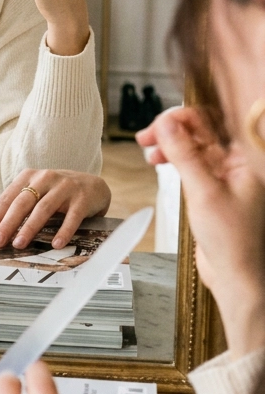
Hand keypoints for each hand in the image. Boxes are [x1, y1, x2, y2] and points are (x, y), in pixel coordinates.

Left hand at [0, 170, 110, 248]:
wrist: (92, 185)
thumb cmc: (55, 192)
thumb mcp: (30, 193)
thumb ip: (5, 203)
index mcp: (29, 176)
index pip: (7, 198)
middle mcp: (46, 178)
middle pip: (23, 202)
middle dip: (8, 223)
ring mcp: (65, 187)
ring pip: (44, 208)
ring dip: (30, 227)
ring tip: (19, 245)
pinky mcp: (82, 199)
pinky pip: (72, 217)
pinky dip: (64, 231)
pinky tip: (56, 244)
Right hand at [138, 108, 264, 357]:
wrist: (235, 275)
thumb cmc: (232, 240)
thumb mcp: (203, 192)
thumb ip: (184, 154)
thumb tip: (167, 124)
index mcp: (246, 159)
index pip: (214, 122)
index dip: (184, 118)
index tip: (159, 123)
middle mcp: (238, 164)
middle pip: (202, 132)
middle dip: (173, 130)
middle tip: (146, 135)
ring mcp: (225, 176)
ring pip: (194, 148)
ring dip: (170, 145)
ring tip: (148, 149)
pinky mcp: (213, 190)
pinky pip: (192, 165)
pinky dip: (175, 161)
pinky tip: (159, 161)